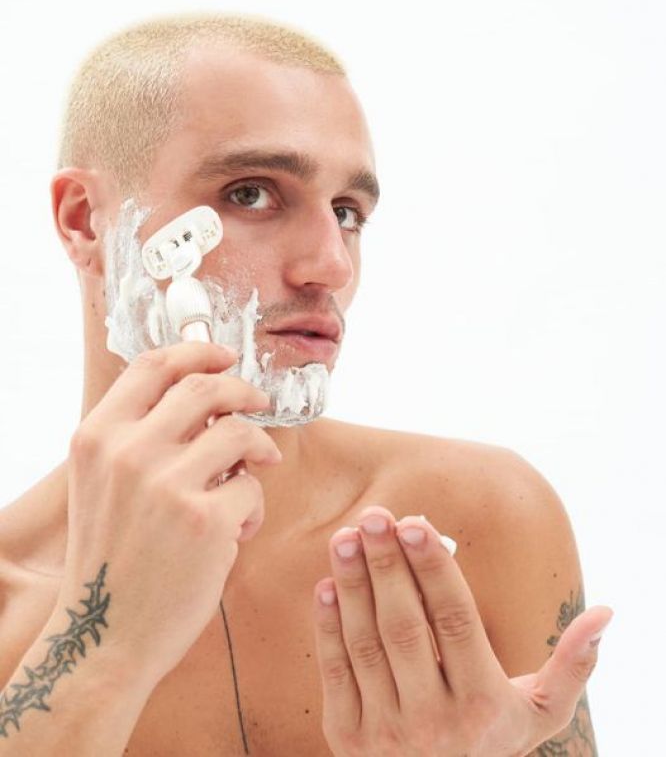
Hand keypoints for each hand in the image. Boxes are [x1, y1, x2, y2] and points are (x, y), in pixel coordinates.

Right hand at [59, 342, 281, 688]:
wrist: (104, 637)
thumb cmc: (112, 558)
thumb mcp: (101, 482)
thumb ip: (138, 434)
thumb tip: (204, 392)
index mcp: (97, 436)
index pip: (153, 365)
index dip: (197, 351)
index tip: (224, 356)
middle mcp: (129, 452)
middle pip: (205, 386)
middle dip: (243, 389)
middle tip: (259, 403)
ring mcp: (168, 485)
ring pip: (239, 434)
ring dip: (257, 450)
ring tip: (251, 477)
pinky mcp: (207, 521)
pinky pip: (252, 489)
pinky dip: (253, 507)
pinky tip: (236, 531)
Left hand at [313, 506, 611, 756]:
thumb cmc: (492, 741)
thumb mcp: (540, 712)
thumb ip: (572, 665)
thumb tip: (606, 614)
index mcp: (481, 705)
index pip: (454, 622)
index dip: (434, 569)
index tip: (417, 521)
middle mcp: (433, 722)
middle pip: (405, 627)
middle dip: (387, 565)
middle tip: (374, 514)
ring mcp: (386, 734)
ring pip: (365, 644)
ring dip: (353, 584)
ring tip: (346, 535)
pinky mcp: (348, 740)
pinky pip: (335, 672)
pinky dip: (327, 626)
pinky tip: (326, 583)